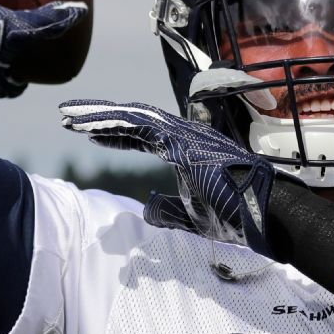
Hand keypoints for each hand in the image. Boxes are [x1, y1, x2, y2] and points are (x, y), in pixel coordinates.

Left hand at [58, 99, 289, 259]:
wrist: (266, 213)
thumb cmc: (238, 216)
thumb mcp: (194, 217)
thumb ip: (169, 211)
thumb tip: (147, 207)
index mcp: (186, 150)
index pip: (143, 136)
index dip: (116, 134)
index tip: (90, 135)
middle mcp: (184, 135)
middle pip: (133, 119)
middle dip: (99, 117)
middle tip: (67, 116)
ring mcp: (185, 135)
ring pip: (133, 118)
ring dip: (99, 116)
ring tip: (68, 117)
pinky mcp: (184, 142)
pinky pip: (142, 128)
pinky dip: (114, 126)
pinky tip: (91, 128)